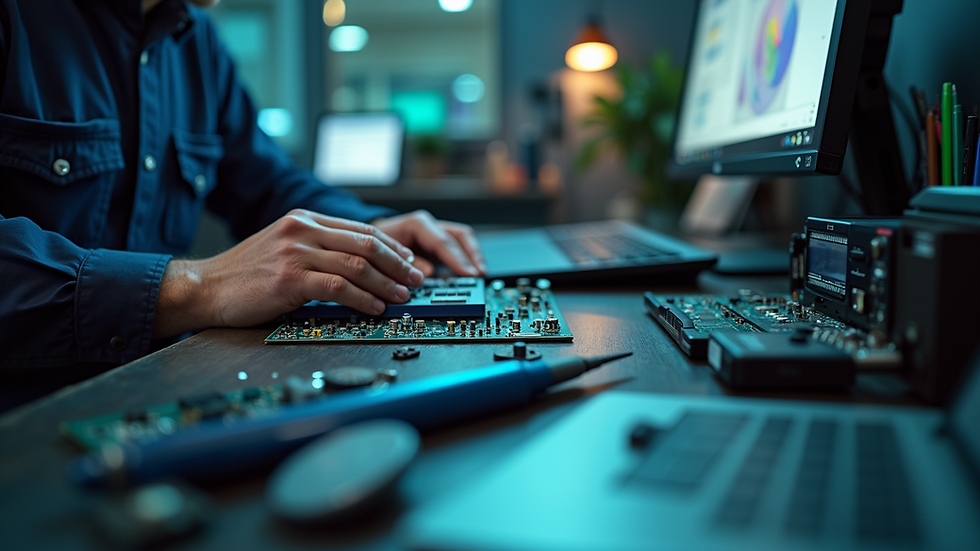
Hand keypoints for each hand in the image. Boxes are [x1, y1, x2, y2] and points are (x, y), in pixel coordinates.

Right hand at [152, 209, 424, 337]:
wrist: (204, 287)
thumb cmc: (244, 275)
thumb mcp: (282, 248)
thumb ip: (316, 249)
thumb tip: (359, 266)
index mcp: (303, 219)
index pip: (360, 229)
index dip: (391, 248)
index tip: (409, 262)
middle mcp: (302, 230)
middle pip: (366, 243)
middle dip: (397, 264)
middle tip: (416, 280)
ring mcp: (295, 253)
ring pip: (357, 265)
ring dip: (386, 283)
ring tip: (402, 297)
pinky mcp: (289, 279)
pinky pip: (338, 287)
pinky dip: (363, 298)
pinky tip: (375, 307)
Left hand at [372, 210, 486, 276]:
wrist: (371, 240)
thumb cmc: (376, 245)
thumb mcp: (385, 254)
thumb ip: (407, 262)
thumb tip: (428, 273)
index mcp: (417, 224)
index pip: (443, 242)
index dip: (457, 259)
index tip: (468, 273)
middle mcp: (430, 226)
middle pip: (460, 236)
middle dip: (471, 256)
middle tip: (478, 274)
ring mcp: (437, 233)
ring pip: (463, 239)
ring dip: (473, 256)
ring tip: (480, 273)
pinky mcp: (439, 244)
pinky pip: (459, 247)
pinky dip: (466, 259)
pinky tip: (471, 271)